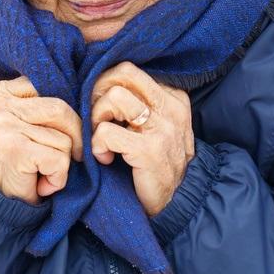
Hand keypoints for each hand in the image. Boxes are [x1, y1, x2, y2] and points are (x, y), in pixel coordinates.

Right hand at [0, 75, 83, 204]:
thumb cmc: (19, 158)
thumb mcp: (28, 121)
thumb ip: (47, 104)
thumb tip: (87, 98)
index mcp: (3, 91)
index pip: (54, 87)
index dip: (68, 115)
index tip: (59, 134)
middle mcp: (0, 104)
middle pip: (62, 110)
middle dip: (74, 138)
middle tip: (65, 157)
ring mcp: (5, 126)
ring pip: (63, 137)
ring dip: (63, 161)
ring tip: (43, 170)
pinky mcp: (14, 150)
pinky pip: (59, 159)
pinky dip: (58, 178)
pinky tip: (42, 183)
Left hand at [90, 61, 194, 216]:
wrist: (176, 204)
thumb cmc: (155, 161)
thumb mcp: (153, 125)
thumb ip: (137, 102)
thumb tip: (99, 80)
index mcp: (173, 97)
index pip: (129, 70)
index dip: (106, 85)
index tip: (104, 110)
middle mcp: (171, 107)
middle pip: (122, 73)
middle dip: (99, 92)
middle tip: (98, 119)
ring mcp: (163, 128)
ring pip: (114, 96)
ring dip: (97, 119)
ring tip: (102, 139)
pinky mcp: (150, 150)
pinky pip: (107, 132)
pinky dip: (97, 145)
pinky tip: (105, 158)